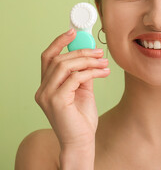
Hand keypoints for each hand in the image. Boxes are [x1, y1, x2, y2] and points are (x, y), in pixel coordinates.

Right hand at [35, 29, 110, 148]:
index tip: (74, 32)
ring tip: (104, 62)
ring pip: (65, 66)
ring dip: (88, 61)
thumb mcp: (83, 91)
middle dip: (81, 52)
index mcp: (47, 86)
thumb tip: (90, 57)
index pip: (48, 58)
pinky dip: (91, 72)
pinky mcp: (56, 101)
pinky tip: (104, 73)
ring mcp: (47, 96)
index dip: (59, 42)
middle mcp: (43, 90)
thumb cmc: (82, 118)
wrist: (81, 142)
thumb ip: (83, 74)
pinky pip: (74, 78)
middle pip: (58, 60)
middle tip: (100, 52)